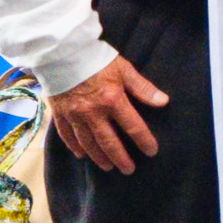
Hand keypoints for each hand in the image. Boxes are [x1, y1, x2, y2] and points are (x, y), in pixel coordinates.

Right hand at [47, 55, 167, 172]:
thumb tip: (164, 102)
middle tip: (128, 170)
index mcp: (112, 100)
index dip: (144, 141)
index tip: (151, 152)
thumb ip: (143, 88)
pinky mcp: (59, 113)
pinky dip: (74, 146)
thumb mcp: (124, 69)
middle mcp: (92, 112)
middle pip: (108, 141)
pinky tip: (81, 155)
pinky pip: (66, 135)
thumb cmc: (96, 58)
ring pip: (87, 142)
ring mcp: (74, 115)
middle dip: (120, 158)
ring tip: (108, 167)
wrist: (61, 52)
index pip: (133, 126)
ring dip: (98, 156)